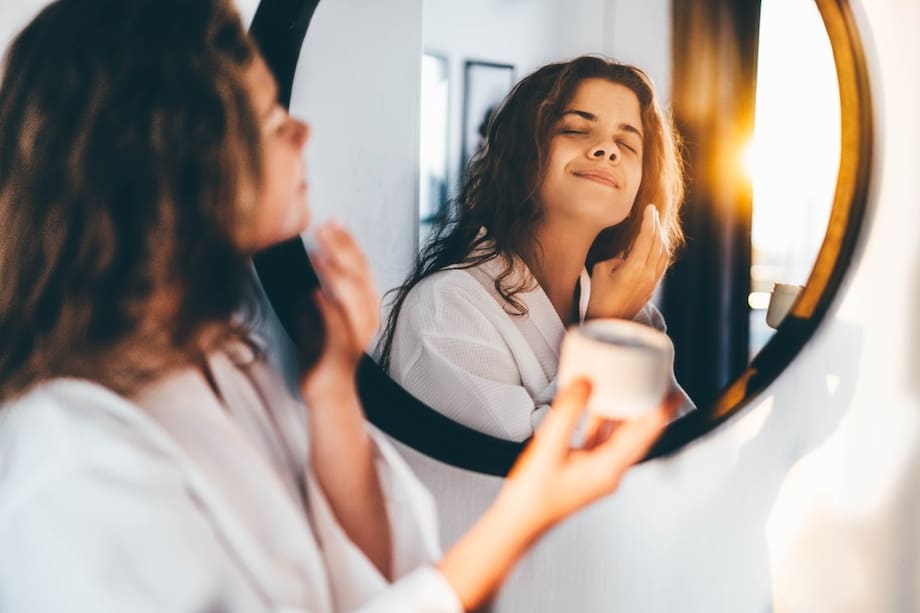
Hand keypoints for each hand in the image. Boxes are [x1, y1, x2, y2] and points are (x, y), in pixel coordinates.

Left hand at [300, 221, 378, 395]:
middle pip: (360, 275)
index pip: (361, 266)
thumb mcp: (318, 316)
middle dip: (342, 249)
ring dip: (335, 274)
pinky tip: (315, 293)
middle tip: (324, 230)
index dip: (348, 242)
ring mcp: (358, 336)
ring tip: (318, 255)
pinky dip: (327, 308)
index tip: (333, 222)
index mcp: (365, 305)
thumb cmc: (323, 355)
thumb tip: (305, 276)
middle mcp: (367, 318)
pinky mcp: (343, 353)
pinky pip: (337, 327)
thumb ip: (316, 296)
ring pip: (353, 298)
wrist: (328, 393)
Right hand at [502, 379, 680, 531]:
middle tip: (656, 384)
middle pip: (638, 434)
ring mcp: (597, 472)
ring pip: (620, 437)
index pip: (646, 434)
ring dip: (626, 413)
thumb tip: (585, 384)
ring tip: (630, 389)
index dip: (661, 411)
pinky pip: (601, 440)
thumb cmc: (531, 499)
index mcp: (609, 469)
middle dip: (649, 409)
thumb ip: (568, 412)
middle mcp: (608, 472)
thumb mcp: (548, 448)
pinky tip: (596, 407)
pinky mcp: (583, 470)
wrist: (516, 523)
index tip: (670, 390)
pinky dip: (603, 421)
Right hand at [586, 204, 668, 320]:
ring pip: (663, 254)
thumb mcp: (601, 271)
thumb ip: (615, 259)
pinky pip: (661, 264)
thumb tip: (624, 258)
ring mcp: (652, 282)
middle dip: (656, 225)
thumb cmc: (599, 297)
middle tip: (653, 212)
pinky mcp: (651, 289)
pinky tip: (657, 246)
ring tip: (656, 226)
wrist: (606, 322)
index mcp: (636, 267)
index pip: (647, 238)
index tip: (649, 208)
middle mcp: (648, 274)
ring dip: (661, 237)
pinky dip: (661, 250)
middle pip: (658, 243)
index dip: (649, 221)